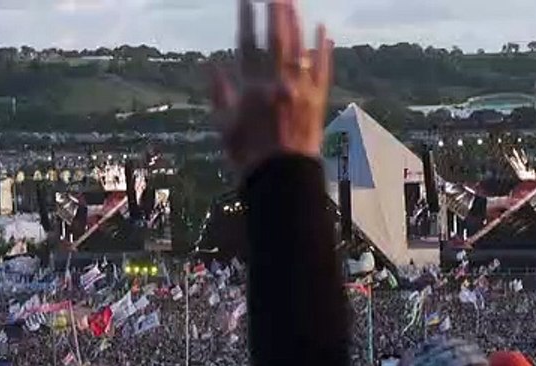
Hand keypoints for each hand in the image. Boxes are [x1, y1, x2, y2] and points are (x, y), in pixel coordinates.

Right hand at [210, 0, 332, 177]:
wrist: (282, 178)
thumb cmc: (249, 157)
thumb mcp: (225, 127)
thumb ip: (219, 94)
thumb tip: (211, 66)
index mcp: (252, 89)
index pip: (247, 44)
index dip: (246, 19)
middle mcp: (278, 84)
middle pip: (276, 39)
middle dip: (274, 12)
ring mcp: (301, 90)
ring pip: (299, 48)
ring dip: (296, 22)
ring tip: (292, 1)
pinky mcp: (318, 100)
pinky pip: (323, 69)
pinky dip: (324, 49)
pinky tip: (323, 30)